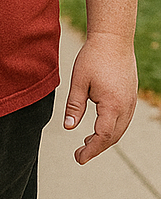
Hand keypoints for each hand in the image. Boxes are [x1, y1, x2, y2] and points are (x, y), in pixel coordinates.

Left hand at [64, 32, 137, 163]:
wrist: (113, 40)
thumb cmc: (93, 58)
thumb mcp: (78, 82)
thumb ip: (74, 106)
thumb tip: (68, 127)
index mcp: (112, 105)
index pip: (102, 136)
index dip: (91, 150)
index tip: (78, 158)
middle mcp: (126, 107)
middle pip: (113, 137)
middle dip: (97, 148)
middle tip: (79, 154)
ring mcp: (131, 103)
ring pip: (119, 129)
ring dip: (104, 139)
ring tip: (86, 143)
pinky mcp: (130, 97)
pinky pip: (122, 120)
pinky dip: (111, 128)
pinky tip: (98, 127)